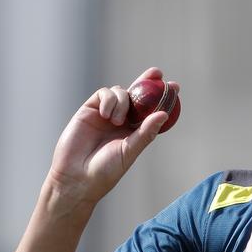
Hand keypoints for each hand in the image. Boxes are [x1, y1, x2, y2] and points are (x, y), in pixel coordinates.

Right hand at [48, 67, 178, 205]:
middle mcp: (122, 121)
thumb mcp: (129, 151)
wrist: (76, 177)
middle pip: (137, 95)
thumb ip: (145, 132)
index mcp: (135, 131)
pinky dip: (108, 100)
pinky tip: (106, 115)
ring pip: (120, 92)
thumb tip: (164, 114)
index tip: (175, 86)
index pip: (151, 109)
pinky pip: (103, 94)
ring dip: (122, 101)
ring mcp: (105, 114)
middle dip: (147, 81)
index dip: (162, 97)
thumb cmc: (105, 171)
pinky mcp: (89, 110)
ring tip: (117, 121)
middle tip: (157, 73)